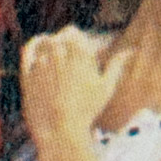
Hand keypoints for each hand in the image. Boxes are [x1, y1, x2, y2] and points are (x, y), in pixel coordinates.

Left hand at [21, 27, 129, 143]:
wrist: (61, 129)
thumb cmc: (87, 110)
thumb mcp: (106, 87)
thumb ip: (117, 65)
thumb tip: (132, 50)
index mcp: (79, 52)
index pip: (72, 31)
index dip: (74, 38)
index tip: (77, 47)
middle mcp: (59, 52)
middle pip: (58, 37)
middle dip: (63, 43)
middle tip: (67, 58)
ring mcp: (41, 61)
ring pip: (44, 43)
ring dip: (49, 46)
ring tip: (54, 58)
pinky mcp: (28, 71)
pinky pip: (28, 50)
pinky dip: (33, 46)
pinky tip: (38, 50)